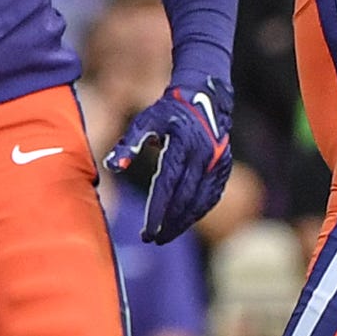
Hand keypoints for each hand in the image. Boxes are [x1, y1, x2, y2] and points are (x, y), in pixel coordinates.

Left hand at [106, 76, 234, 243]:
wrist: (206, 94)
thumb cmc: (169, 110)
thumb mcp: (146, 120)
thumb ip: (129, 144)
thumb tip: (112, 167)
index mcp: (183, 144)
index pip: (167, 185)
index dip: (157, 210)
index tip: (147, 231)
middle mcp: (204, 155)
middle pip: (185, 199)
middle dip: (169, 223)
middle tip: (153, 240)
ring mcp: (218, 162)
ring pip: (201, 201)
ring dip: (184, 222)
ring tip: (166, 236)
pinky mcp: (224, 167)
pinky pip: (212, 196)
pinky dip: (198, 211)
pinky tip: (185, 221)